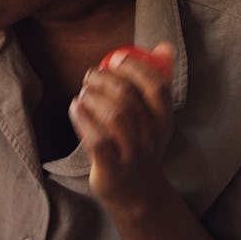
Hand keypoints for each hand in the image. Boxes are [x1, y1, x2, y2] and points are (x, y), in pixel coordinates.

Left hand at [69, 43, 173, 211]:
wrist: (137, 193)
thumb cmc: (141, 145)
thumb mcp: (156, 118)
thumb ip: (158, 82)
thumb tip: (164, 46)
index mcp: (165, 120)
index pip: (157, 87)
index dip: (136, 68)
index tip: (115, 58)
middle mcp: (152, 136)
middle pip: (130, 99)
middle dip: (106, 80)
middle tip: (90, 75)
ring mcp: (133, 154)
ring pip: (114, 117)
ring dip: (93, 98)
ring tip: (83, 92)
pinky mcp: (112, 170)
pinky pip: (97, 141)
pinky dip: (83, 120)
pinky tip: (75, 108)